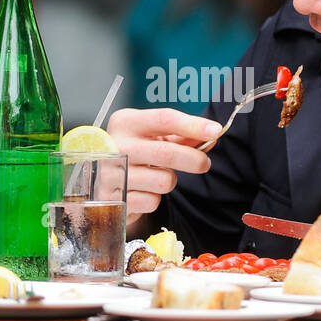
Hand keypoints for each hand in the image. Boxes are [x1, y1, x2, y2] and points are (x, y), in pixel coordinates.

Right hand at [106, 108, 222, 223]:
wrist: (106, 183)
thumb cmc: (135, 154)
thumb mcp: (154, 138)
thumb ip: (182, 136)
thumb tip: (211, 135)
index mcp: (125, 122)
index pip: (164, 119)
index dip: (193, 125)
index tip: (215, 131)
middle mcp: (115, 145)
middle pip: (166, 152)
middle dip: (193, 159)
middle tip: (204, 163)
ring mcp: (111, 174)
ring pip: (163, 180)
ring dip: (170, 181)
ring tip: (159, 176)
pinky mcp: (115, 199)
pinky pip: (152, 201)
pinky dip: (155, 198)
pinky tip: (144, 191)